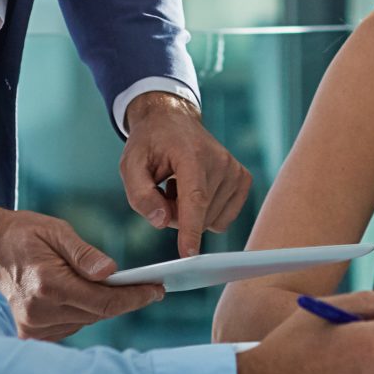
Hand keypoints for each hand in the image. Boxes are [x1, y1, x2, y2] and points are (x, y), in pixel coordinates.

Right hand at [0, 201, 164, 342]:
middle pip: (97, 313)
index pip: (103, 301)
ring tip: (123, 289)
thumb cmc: (22, 233)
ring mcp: (32, 325)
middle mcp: (39, 311)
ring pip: (85, 321)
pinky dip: (84, 312)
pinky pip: (70, 326)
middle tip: (149, 287)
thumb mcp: (56, 231)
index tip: (157, 290)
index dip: (135, 297)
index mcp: (47, 284)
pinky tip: (89, 296)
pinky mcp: (29, 331)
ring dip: (103, 307)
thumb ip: (84, 253)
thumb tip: (111, 272)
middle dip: (125, 300)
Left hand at [120, 92, 251, 257]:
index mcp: (191, 154)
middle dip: (176, 216)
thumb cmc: (150, 144)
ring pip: (211, 221)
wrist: (173, 120)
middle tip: (163, 191)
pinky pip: (223, 219)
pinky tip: (195, 190)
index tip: (189, 253)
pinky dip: (206, 213)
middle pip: (199, 215)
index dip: (190, 228)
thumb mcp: (131, 165)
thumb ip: (140, 195)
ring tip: (179, 186)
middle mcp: (220, 161)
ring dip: (190, 214)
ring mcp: (235, 170)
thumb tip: (161, 222)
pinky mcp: (243, 179)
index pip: (194, 198)